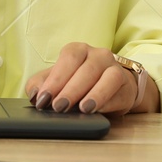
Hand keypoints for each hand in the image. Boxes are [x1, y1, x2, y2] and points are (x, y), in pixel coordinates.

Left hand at [25, 42, 151, 116]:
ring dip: (94, 94)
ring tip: (82, 109)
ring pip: (108, 78)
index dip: (55, 79)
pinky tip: (96, 111)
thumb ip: (42, 84)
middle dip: (71, 89)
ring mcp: (115, 68)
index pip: (68, 59)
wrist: (113, 86)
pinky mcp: (126, 86)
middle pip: (86, 69)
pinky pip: (119, 92)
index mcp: (78, 50)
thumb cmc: (79, 81)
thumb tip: (34, 95)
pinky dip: (107, 102)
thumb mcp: (58, 80)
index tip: (44, 98)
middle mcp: (98, 55)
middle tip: (58, 107)